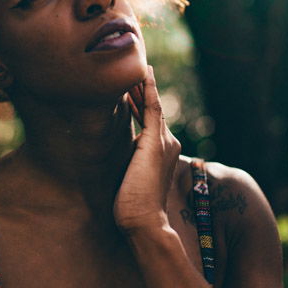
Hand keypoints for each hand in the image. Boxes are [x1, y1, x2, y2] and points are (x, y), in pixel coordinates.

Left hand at [114, 66, 180, 231]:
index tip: (131, 87)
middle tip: (133, 68)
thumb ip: (129, 160)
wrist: (143, 221)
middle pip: (152, 108)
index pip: (149, 119)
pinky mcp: (155, 142)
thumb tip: (119, 153)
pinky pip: (151, 108)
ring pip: (152, 104)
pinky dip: (148, 90)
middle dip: (141, 88)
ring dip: (142, 85)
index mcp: (161, 151)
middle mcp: (167, 143)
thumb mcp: (130, 176)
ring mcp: (163, 141)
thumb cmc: (133, 206)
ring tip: (134, 66)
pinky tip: (143, 74)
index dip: (139, 101)